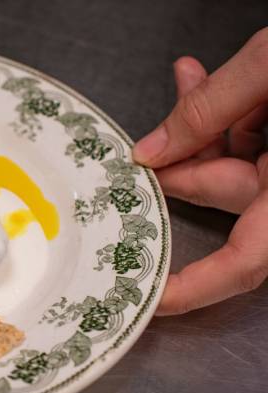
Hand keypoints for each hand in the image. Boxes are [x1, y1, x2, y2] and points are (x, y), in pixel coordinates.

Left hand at [133, 28, 267, 315]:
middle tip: (150, 142)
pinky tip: (206, 79)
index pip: (245, 260)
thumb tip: (150, 152)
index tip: (153, 298)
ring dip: (208, 122)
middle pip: (229, 194)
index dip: (196, 286)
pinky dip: (234, 111)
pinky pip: (259, 140)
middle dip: (188, 161)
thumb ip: (210, 109)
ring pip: (241, 161)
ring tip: (190, 79)